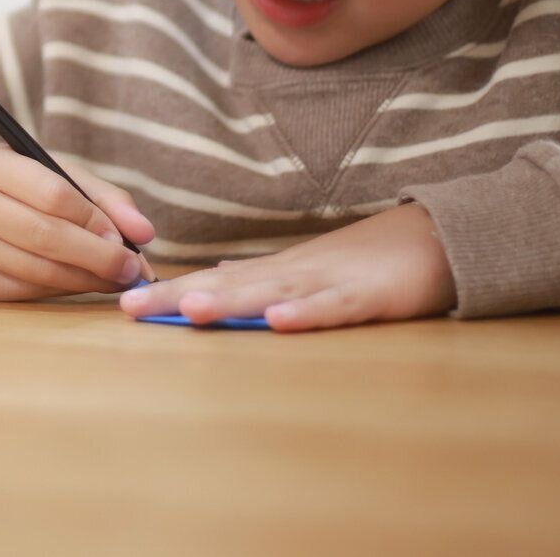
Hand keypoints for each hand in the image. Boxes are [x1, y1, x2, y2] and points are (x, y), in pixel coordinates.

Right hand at [0, 143, 156, 300]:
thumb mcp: (55, 173)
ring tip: (116, 280)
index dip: (94, 220)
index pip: (52, 194)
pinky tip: (82, 283)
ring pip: (37, 270)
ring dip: (85, 280)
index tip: (128, 240)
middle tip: (132, 270)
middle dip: (97, 257)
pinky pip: (26, 291)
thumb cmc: (17, 187)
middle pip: (44, 236)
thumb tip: (144, 233)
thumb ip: (103, 198)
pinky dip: (62, 290)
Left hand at [119, 203, 455, 331]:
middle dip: (180, 297)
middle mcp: (293, 273)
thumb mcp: (306, 269)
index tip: (124, 305)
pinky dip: (306, 315)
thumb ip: (259, 275)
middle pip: (229, 285)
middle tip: (130, 307)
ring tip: (190, 310)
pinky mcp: (368, 296)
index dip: (170, 293)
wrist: (435, 237)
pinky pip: (332, 308)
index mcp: (276, 272)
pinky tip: (277, 323)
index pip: (213, 282)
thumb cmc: (368, 259)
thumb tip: (214, 276)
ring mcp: (329, 282)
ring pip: (272, 293)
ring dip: (232, 301)